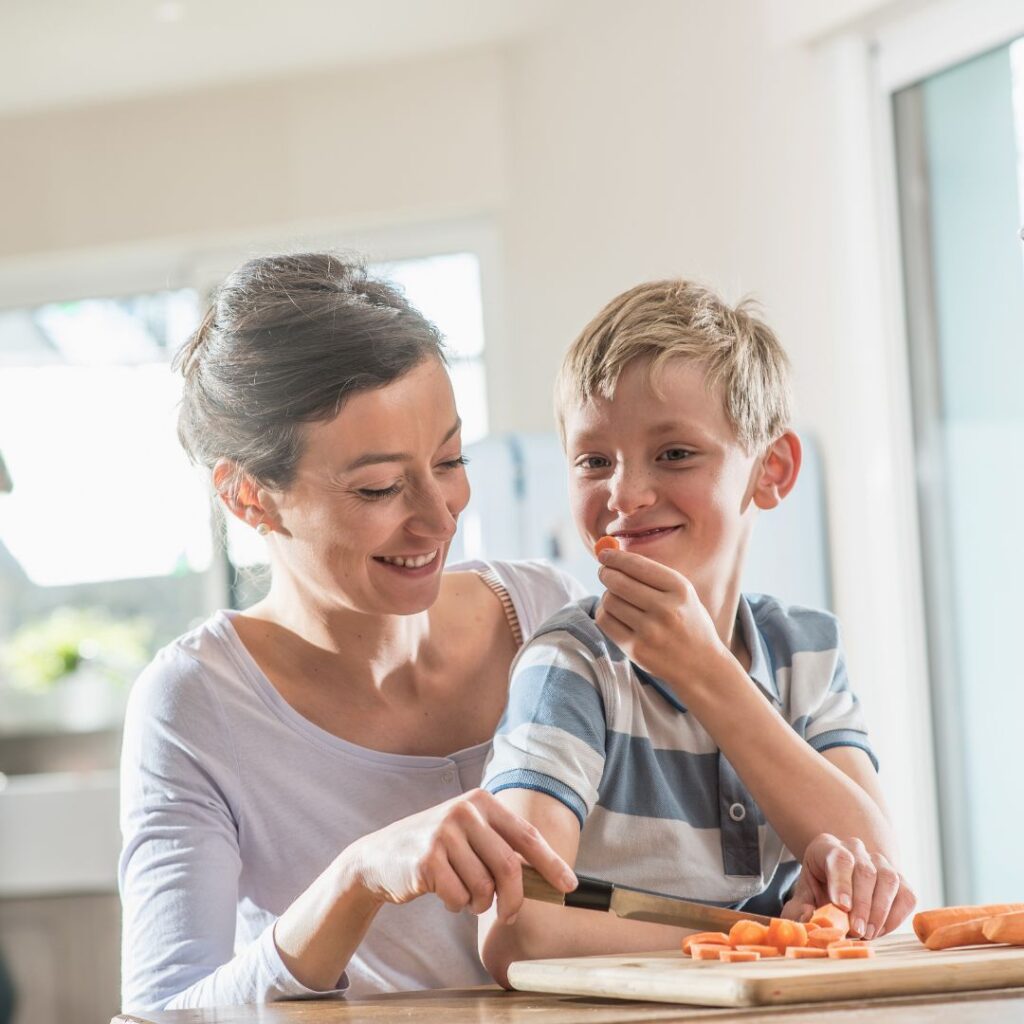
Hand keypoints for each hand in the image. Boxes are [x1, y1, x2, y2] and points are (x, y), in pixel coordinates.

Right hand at [344, 789, 576, 924]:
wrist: (380, 856)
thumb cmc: (436, 849)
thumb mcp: (470, 837)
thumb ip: (502, 850)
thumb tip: (548, 879)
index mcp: (481, 802)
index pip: (527, 835)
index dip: (551, 863)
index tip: (569, 886)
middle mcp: (465, 811)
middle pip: (508, 867)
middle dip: (514, 899)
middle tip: (509, 915)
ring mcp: (444, 833)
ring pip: (483, 887)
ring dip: (478, 903)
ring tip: (464, 894)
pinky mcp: (426, 859)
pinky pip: (458, 897)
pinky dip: (456, 905)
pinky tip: (442, 892)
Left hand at [595, 547, 725, 688]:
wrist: (700, 665)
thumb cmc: (688, 622)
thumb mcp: (683, 594)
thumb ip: (653, 575)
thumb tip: (613, 556)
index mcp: (680, 589)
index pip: (637, 565)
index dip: (615, 557)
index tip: (604, 554)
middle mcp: (666, 609)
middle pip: (618, 581)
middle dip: (606, 573)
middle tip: (604, 572)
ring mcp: (650, 631)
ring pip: (609, 601)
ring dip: (607, 595)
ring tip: (616, 598)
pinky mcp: (636, 650)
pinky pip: (605, 621)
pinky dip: (604, 613)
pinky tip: (614, 613)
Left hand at [780, 833, 915, 938]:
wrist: (840, 886)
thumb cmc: (818, 891)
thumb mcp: (803, 897)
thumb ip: (799, 909)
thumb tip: (807, 918)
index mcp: (827, 847)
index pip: (840, 858)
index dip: (842, 882)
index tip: (841, 906)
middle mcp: (855, 849)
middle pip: (865, 871)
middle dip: (862, 904)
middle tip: (856, 930)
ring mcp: (880, 861)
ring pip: (888, 879)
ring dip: (880, 911)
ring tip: (867, 933)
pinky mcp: (899, 879)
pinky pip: (906, 895)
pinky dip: (896, 916)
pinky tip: (880, 930)